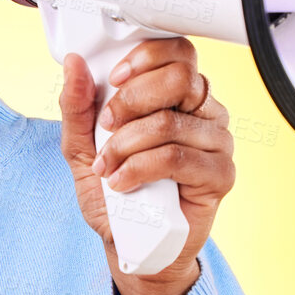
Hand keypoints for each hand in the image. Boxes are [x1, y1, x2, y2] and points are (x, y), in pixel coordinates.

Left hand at [58, 38, 235, 294]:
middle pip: (180, 77)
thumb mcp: (81, 147)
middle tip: (107, 128)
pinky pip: (178, 158)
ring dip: (126, 146)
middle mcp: (204, 112)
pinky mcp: (220, 175)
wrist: (129, 243)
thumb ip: (76, 106)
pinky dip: (139, 169)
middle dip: (130, 101)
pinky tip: (123, 184)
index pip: (179, 51)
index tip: (113, 79)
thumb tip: (74, 63)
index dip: (145, 58)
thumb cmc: (113, 193)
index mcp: (178, 95)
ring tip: (108, 167)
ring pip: (171, 122)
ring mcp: (217, 142)